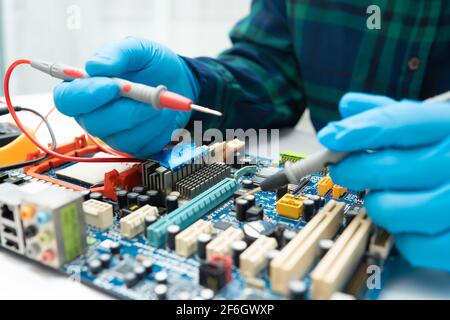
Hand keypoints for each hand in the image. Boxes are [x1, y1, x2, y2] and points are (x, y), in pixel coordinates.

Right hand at [53, 36, 198, 157]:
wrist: (180, 83)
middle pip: (93, 123)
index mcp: (85, 88)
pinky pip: (140, 144)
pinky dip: (156, 128)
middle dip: (124, 109)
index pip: (67, 100)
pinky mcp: (134, 146)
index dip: (86, 96)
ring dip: (144, 117)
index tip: (112, 86)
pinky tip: (162, 114)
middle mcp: (94, 114)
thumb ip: (116, 52)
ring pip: (119, 137)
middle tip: (146, 93)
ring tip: (159, 99)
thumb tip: (94, 66)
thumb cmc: (152, 66)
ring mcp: (113, 133)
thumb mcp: (137, 49)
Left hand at [318, 93, 449, 271]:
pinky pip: (410, 245)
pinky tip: (408, 222)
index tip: (330, 136)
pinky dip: (401, 235)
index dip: (360, 130)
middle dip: (353, 170)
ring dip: (376, 204)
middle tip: (343, 171)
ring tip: (385, 197)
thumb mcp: (433, 129)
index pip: (403, 122)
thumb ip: (393, 115)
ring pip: (389, 209)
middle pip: (386, 167)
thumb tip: (349, 106)